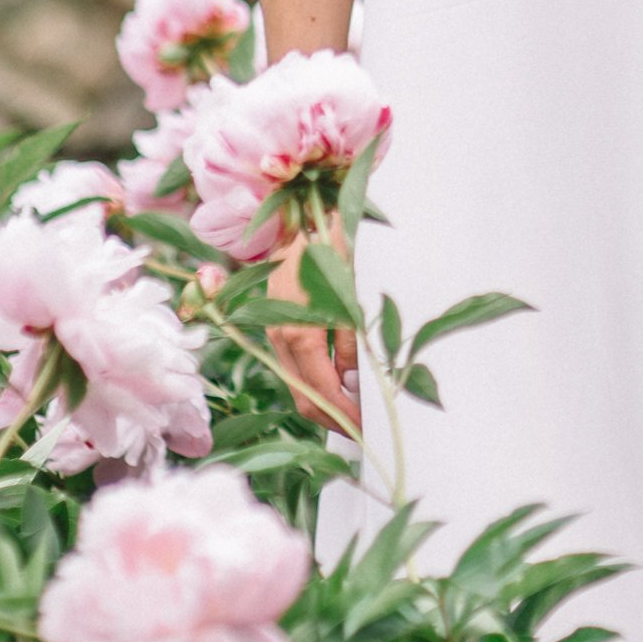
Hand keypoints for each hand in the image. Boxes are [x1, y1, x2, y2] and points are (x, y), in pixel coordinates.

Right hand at [267, 214, 362, 432]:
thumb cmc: (333, 248)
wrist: (300, 213)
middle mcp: (279, 338)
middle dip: (334, 419)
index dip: (346, 417)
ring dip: (325, 402)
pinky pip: (294, 366)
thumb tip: (354, 384)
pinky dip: (315, 382)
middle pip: (304, 400)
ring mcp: (272, 332)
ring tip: (358, 409)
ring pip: (297, 386)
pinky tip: (339, 383)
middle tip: (366, 428)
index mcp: (299, 332)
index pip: (321, 395)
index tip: (369, 428)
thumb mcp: (351, 296)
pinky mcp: (274, 325)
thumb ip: (352, 344)